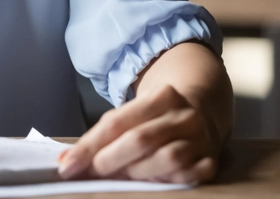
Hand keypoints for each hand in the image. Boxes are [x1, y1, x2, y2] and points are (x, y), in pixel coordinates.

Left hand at [58, 84, 220, 183]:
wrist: (201, 110)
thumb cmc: (156, 117)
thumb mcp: (132, 114)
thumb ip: (102, 136)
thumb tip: (68, 161)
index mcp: (162, 96)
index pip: (117, 122)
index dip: (89, 146)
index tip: (68, 165)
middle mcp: (184, 115)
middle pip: (140, 139)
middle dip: (110, 160)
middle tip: (94, 172)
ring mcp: (201, 138)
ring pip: (167, 159)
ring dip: (138, 173)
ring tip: (122, 177)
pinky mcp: (211, 160)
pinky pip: (189, 176)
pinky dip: (168, 182)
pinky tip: (153, 183)